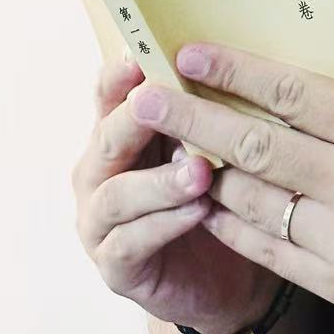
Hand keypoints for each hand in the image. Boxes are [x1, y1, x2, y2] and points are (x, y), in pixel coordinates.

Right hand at [72, 53, 285, 333]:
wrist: (230, 277)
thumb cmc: (222, 195)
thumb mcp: (216, 145)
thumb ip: (209, 110)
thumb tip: (232, 58)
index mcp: (122, 135)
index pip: (109, 96)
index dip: (119, 76)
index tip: (139, 57)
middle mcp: (101, 174)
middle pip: (107, 139)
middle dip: (135, 121)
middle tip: (160, 104)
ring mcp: (101, 222)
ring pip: (116, 194)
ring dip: (159, 181)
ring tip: (200, 171)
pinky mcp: (116, 267)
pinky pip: (131, 242)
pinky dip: (166, 223)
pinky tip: (200, 211)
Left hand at [125, 43, 333, 333]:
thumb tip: (325, 54)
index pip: (292, 92)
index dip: (235, 71)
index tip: (191, 54)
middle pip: (256, 145)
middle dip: (194, 119)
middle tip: (147, 100)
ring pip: (253, 201)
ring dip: (205, 173)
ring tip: (170, 149)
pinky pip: (269, 251)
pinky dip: (231, 224)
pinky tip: (206, 202)